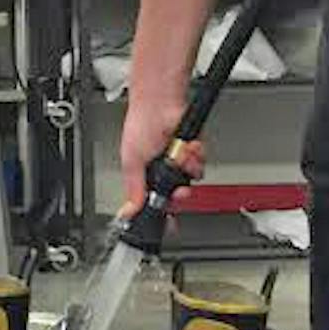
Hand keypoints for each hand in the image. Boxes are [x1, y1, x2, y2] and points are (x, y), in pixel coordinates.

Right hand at [120, 92, 205, 218]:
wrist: (159, 105)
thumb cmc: (140, 125)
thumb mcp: (130, 163)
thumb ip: (133, 190)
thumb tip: (129, 211)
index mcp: (145, 176)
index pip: (155, 201)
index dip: (163, 212)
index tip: (169, 224)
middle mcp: (163, 170)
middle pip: (177, 194)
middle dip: (179, 192)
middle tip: (178, 189)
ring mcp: (178, 161)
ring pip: (191, 179)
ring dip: (186, 169)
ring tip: (176, 156)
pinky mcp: (192, 152)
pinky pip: (200, 163)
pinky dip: (194, 156)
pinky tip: (185, 148)